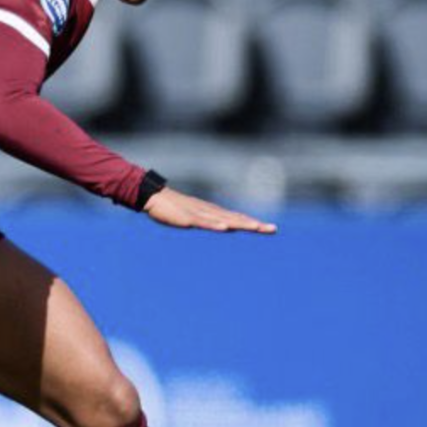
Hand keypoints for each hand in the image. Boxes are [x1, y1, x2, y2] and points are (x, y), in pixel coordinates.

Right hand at [143, 188, 276, 233]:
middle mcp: (210, 212)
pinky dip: (215, 224)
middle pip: (236, 219)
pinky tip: (225, 228)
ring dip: (240, 223)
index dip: (253, 223)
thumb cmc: (173, 208)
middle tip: (273, 229)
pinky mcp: (188, 217)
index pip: (237, 218)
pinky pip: (203, 222)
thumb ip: (210, 221)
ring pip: (224, 220)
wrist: (153, 197)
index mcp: (213, 213)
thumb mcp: (194, 217)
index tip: (269, 228)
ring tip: (256, 227)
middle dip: (254, 224)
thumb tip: (226, 226)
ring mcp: (200, 214)